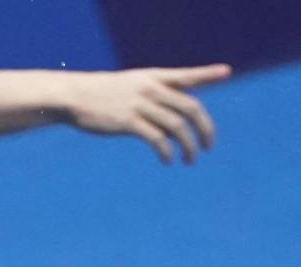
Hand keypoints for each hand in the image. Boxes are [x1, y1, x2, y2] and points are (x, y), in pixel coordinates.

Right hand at [62, 64, 230, 164]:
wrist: (74, 96)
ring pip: (177, 127)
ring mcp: (140, 105)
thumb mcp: (131, 87)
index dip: (207, 74)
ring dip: (189, 146)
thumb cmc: (103, 95)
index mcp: (153, 78)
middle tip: (208, 146)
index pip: (186, 75)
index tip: (226, 72)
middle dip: (205, 129)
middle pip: (190, 108)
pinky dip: (167, 152)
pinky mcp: (128, 122)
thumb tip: (175, 124)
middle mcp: (150, 89)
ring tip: (190, 160)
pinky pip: (157, 139)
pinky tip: (168, 161)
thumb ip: (155, 98)